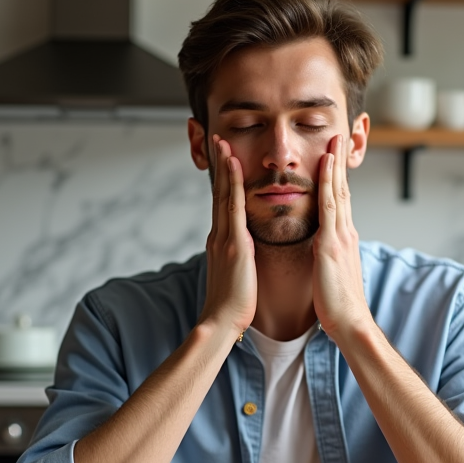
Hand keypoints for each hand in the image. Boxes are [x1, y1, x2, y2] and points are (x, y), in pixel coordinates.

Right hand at [199, 135, 256, 338]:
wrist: (222, 322)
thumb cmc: (233, 305)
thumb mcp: (236, 275)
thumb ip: (239, 259)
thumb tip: (245, 252)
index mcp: (222, 243)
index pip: (223, 205)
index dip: (224, 181)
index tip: (225, 160)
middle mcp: (219, 235)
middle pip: (220, 193)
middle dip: (220, 166)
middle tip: (218, 140)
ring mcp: (224, 237)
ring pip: (224, 194)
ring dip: (224, 167)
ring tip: (224, 143)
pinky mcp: (233, 243)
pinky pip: (234, 206)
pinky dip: (233, 183)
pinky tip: (234, 165)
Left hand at [313, 134, 373, 341]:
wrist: (349, 324)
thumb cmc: (338, 305)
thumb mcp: (332, 273)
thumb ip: (329, 257)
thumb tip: (323, 250)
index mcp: (343, 240)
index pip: (341, 202)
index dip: (338, 178)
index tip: (334, 157)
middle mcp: (345, 233)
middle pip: (344, 189)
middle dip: (341, 163)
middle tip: (340, 136)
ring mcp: (341, 236)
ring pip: (339, 191)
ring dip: (336, 163)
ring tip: (335, 139)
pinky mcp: (332, 244)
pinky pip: (330, 206)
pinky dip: (329, 182)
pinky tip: (326, 164)